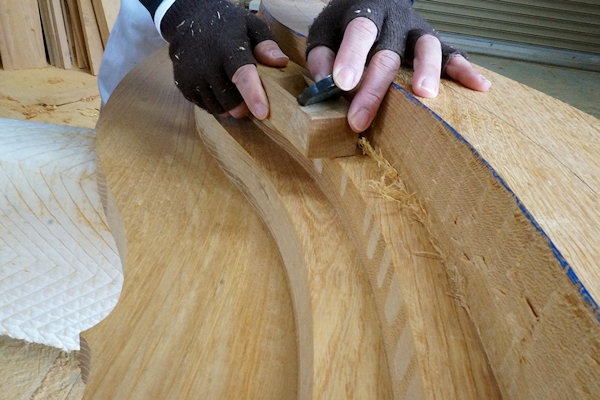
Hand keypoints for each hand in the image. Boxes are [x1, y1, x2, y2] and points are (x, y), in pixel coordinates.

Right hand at [161, 0, 287, 118]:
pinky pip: (205, 107)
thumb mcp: (250, 25)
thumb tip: (281, 62)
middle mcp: (206, 63)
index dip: (252, 95)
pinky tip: (218, 88)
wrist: (189, 18)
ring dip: (230, 106)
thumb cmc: (227, 25)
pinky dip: (216, 103)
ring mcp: (191, 76)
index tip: (262, 113)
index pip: (241, 75)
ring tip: (233, 91)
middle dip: (244, 106)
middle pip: (230, 100)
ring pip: (218, 108)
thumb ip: (266, 45)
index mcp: (227, 47)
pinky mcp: (183, 85)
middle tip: (250, 100)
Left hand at [306, 0, 490, 132]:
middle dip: (374, 88)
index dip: (351, 57)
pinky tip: (480, 87)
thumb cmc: (347, 24)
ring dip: (426, 71)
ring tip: (425, 94)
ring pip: (427, 48)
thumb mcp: (326, 31)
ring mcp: (418, 30)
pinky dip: (466, 70)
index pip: (360, 31)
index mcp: (365, 12)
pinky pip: (455, 53)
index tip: (341, 84)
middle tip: (359, 119)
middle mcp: (395, 20)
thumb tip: (323, 84)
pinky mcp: (436, 40)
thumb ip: (322, 55)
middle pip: (387, 52)